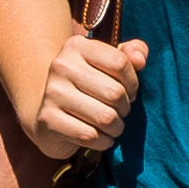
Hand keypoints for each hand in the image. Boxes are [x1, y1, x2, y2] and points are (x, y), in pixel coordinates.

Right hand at [27, 28, 146, 160]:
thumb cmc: (89, 86)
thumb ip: (132, 52)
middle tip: (120, 111)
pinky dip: (102, 141)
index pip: (120, 63)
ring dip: (116, 127)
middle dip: (125, 108)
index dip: (133, 82)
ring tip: (112, 125)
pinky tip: (100, 137)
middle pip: (115, 93)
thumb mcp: (110, 62)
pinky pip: (90, 136)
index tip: (129, 90)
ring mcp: (52, 93)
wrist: (50, 113)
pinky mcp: (48, 119)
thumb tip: (140, 60)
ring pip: (106, 118)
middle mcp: (61, 66)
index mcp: (77, 46)